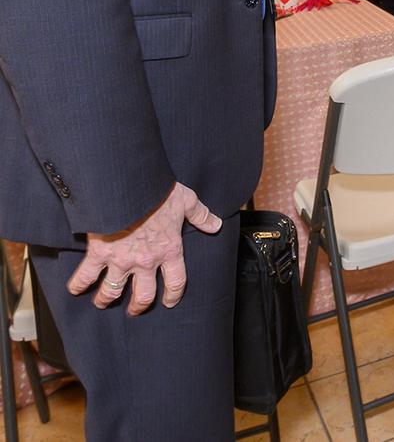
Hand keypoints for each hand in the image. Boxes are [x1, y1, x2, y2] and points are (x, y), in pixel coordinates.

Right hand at [67, 182, 221, 314]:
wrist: (131, 187)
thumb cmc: (159, 193)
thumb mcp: (186, 201)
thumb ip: (201, 215)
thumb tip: (216, 224)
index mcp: (169, 250)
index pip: (176, 282)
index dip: (173, 295)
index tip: (169, 302)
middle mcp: (146, 262)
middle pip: (144, 296)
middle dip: (139, 306)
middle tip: (135, 309)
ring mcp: (121, 261)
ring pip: (112, 292)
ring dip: (106, 300)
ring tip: (102, 302)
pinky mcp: (99, 254)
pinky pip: (85, 277)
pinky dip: (78, 285)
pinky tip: (75, 289)